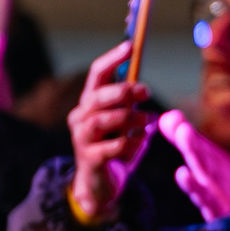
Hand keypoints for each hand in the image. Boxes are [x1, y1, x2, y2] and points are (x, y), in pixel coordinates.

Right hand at [67, 43, 151, 222]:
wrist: (102, 185)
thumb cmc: (116, 148)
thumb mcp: (127, 123)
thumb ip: (132, 105)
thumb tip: (142, 86)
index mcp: (91, 102)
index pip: (98, 74)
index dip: (113, 58)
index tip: (131, 45)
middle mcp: (81, 116)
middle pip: (98, 95)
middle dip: (123, 90)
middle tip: (146, 91)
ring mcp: (81, 138)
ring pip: (104, 120)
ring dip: (130, 118)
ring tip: (147, 121)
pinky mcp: (89, 159)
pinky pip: (113, 146)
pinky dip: (132, 143)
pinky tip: (141, 143)